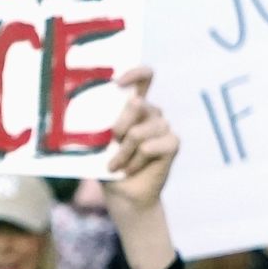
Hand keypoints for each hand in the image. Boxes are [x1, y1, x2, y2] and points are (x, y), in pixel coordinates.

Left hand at [102, 67, 177, 210]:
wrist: (123, 195)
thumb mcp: (97, 143)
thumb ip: (99, 126)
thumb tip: (95, 118)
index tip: (117, 83)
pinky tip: (131, 169)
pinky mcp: (172, 143)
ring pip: (139, 133)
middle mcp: (151, 112)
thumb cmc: (107, 165)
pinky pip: (150, 147)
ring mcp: (163, 127)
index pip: (144, 77)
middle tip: (111, 145)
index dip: (135, 73)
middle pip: (137, 105)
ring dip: (123, 153)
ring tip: (116, 165)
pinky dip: (136, 161)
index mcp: (134, 105)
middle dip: (118, 128)